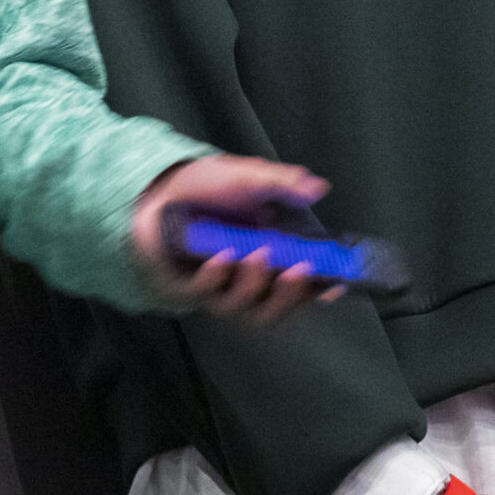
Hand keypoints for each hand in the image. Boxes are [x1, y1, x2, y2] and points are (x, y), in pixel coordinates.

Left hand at [129, 157, 340, 323]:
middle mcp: (242, 284)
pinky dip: (214, 279)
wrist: (159, 188)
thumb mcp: (249, 179)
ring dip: (253, 286)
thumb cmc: (208, 189)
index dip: (319, 293)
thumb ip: (281, 184)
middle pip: (273, 315)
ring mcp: (213, 289)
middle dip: (290, 298)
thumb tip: (317, 188)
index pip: (300, 293)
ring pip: (240, 310)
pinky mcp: (180, 286)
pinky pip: (200, 295)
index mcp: (267, 265)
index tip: (336, 283)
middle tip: (300, 270)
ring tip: (258, 255)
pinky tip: (222, 258)